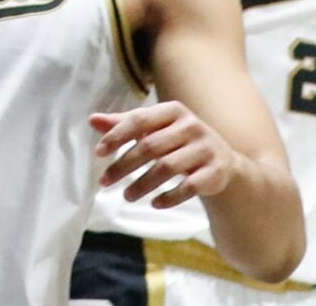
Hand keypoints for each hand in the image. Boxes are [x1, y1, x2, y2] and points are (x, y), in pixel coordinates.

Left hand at [93, 100, 238, 209]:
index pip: (138, 120)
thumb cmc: (178, 141)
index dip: (116, 136)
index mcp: (172, 110)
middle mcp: (191, 126)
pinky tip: (154, 204)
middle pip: (150, 146)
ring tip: (126, 197)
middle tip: (104, 182)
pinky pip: (190, 187)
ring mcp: (206, 148)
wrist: (223, 161)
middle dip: (124, 166)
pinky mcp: (216, 171)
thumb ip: (125, 124)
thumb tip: (92, 120)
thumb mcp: (154, 129)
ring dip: (143, 184)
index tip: (98, 153)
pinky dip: (170, 197)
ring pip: (167, 167)